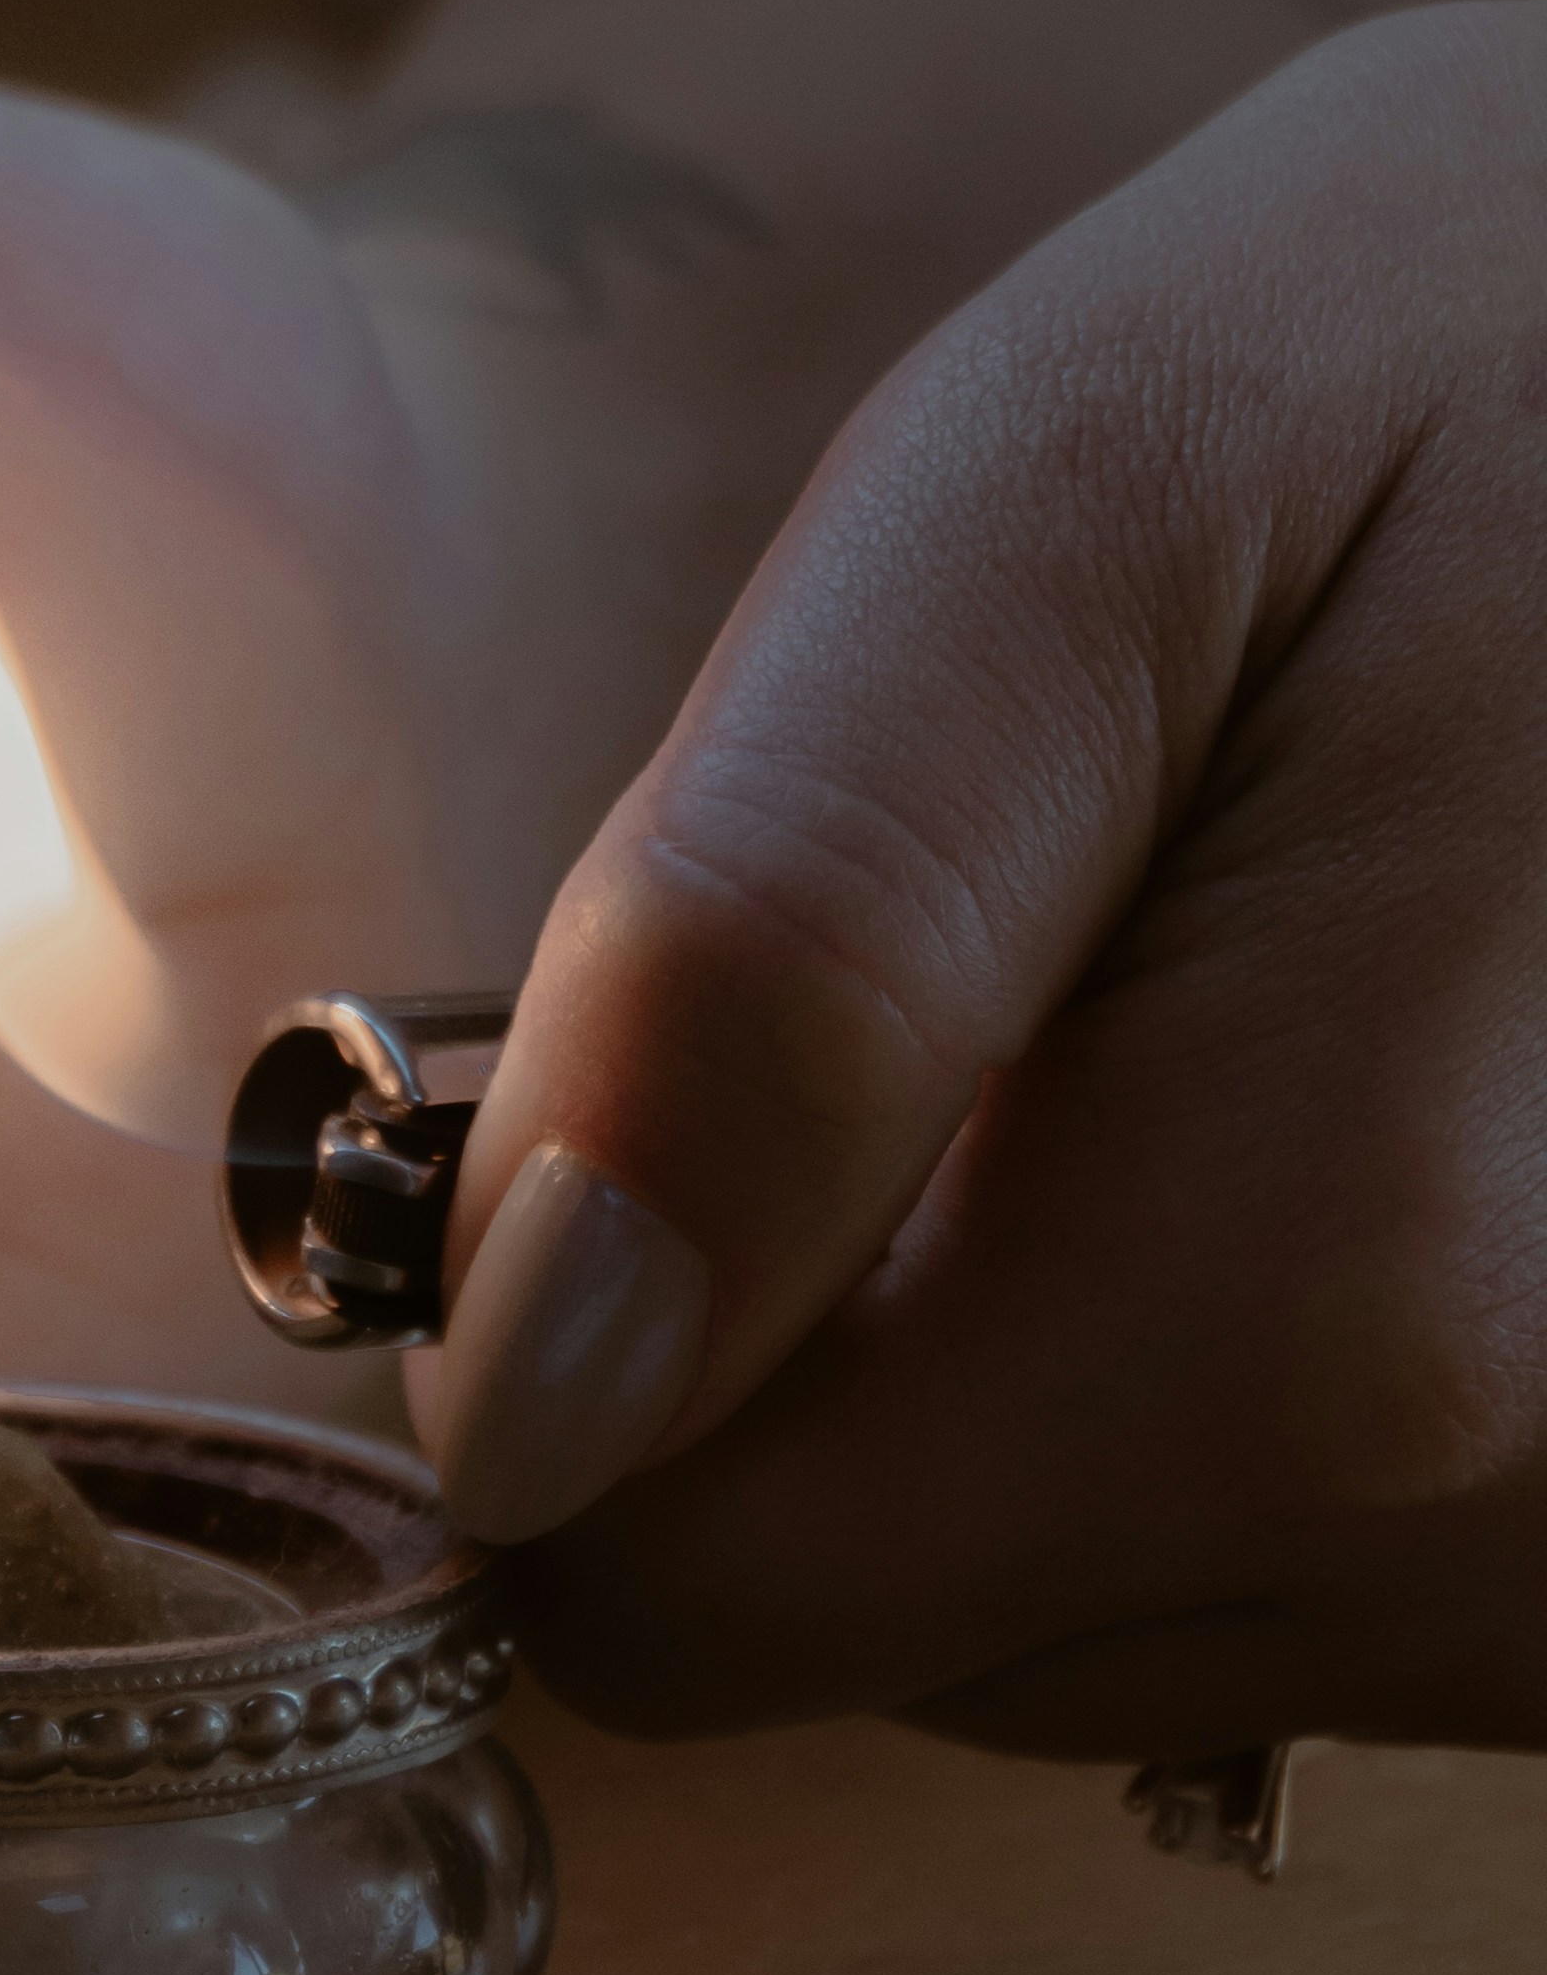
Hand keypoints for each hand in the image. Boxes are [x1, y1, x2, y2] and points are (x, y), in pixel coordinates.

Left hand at [414, 3, 1546, 1771]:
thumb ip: (778, 942)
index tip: (744, 1045)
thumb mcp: (1077, 497)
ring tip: (1285, 992)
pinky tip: (1413, 1101)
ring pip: (1087, 1625)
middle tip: (1068, 953)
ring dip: (1078, 1350)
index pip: (683, 1597)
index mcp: (1316, 1324)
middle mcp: (1503, 1547)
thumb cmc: (1505, 345)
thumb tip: (527, 1393)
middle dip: (866, 1320)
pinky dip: (1271, 1379)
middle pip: (881, 1629)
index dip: (599, 1333)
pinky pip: (1306, 1593)